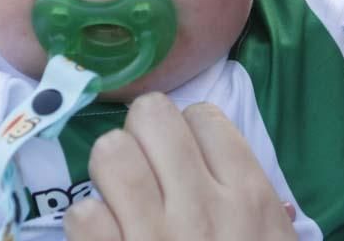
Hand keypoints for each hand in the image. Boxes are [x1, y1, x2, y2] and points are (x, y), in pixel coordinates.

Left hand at [64, 93, 296, 240]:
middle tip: (147, 161)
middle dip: (144, 132)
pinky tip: (105, 234)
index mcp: (248, 196)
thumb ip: (260, 201)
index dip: (190, 130)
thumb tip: (243, 172)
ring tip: (119, 189)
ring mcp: (153, 235)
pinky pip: (83, 213)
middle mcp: (201, 205)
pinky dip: (89, 222)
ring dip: (111, 168)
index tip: (187, 154)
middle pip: (152, 115)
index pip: (204, 116)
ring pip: (111, 151)